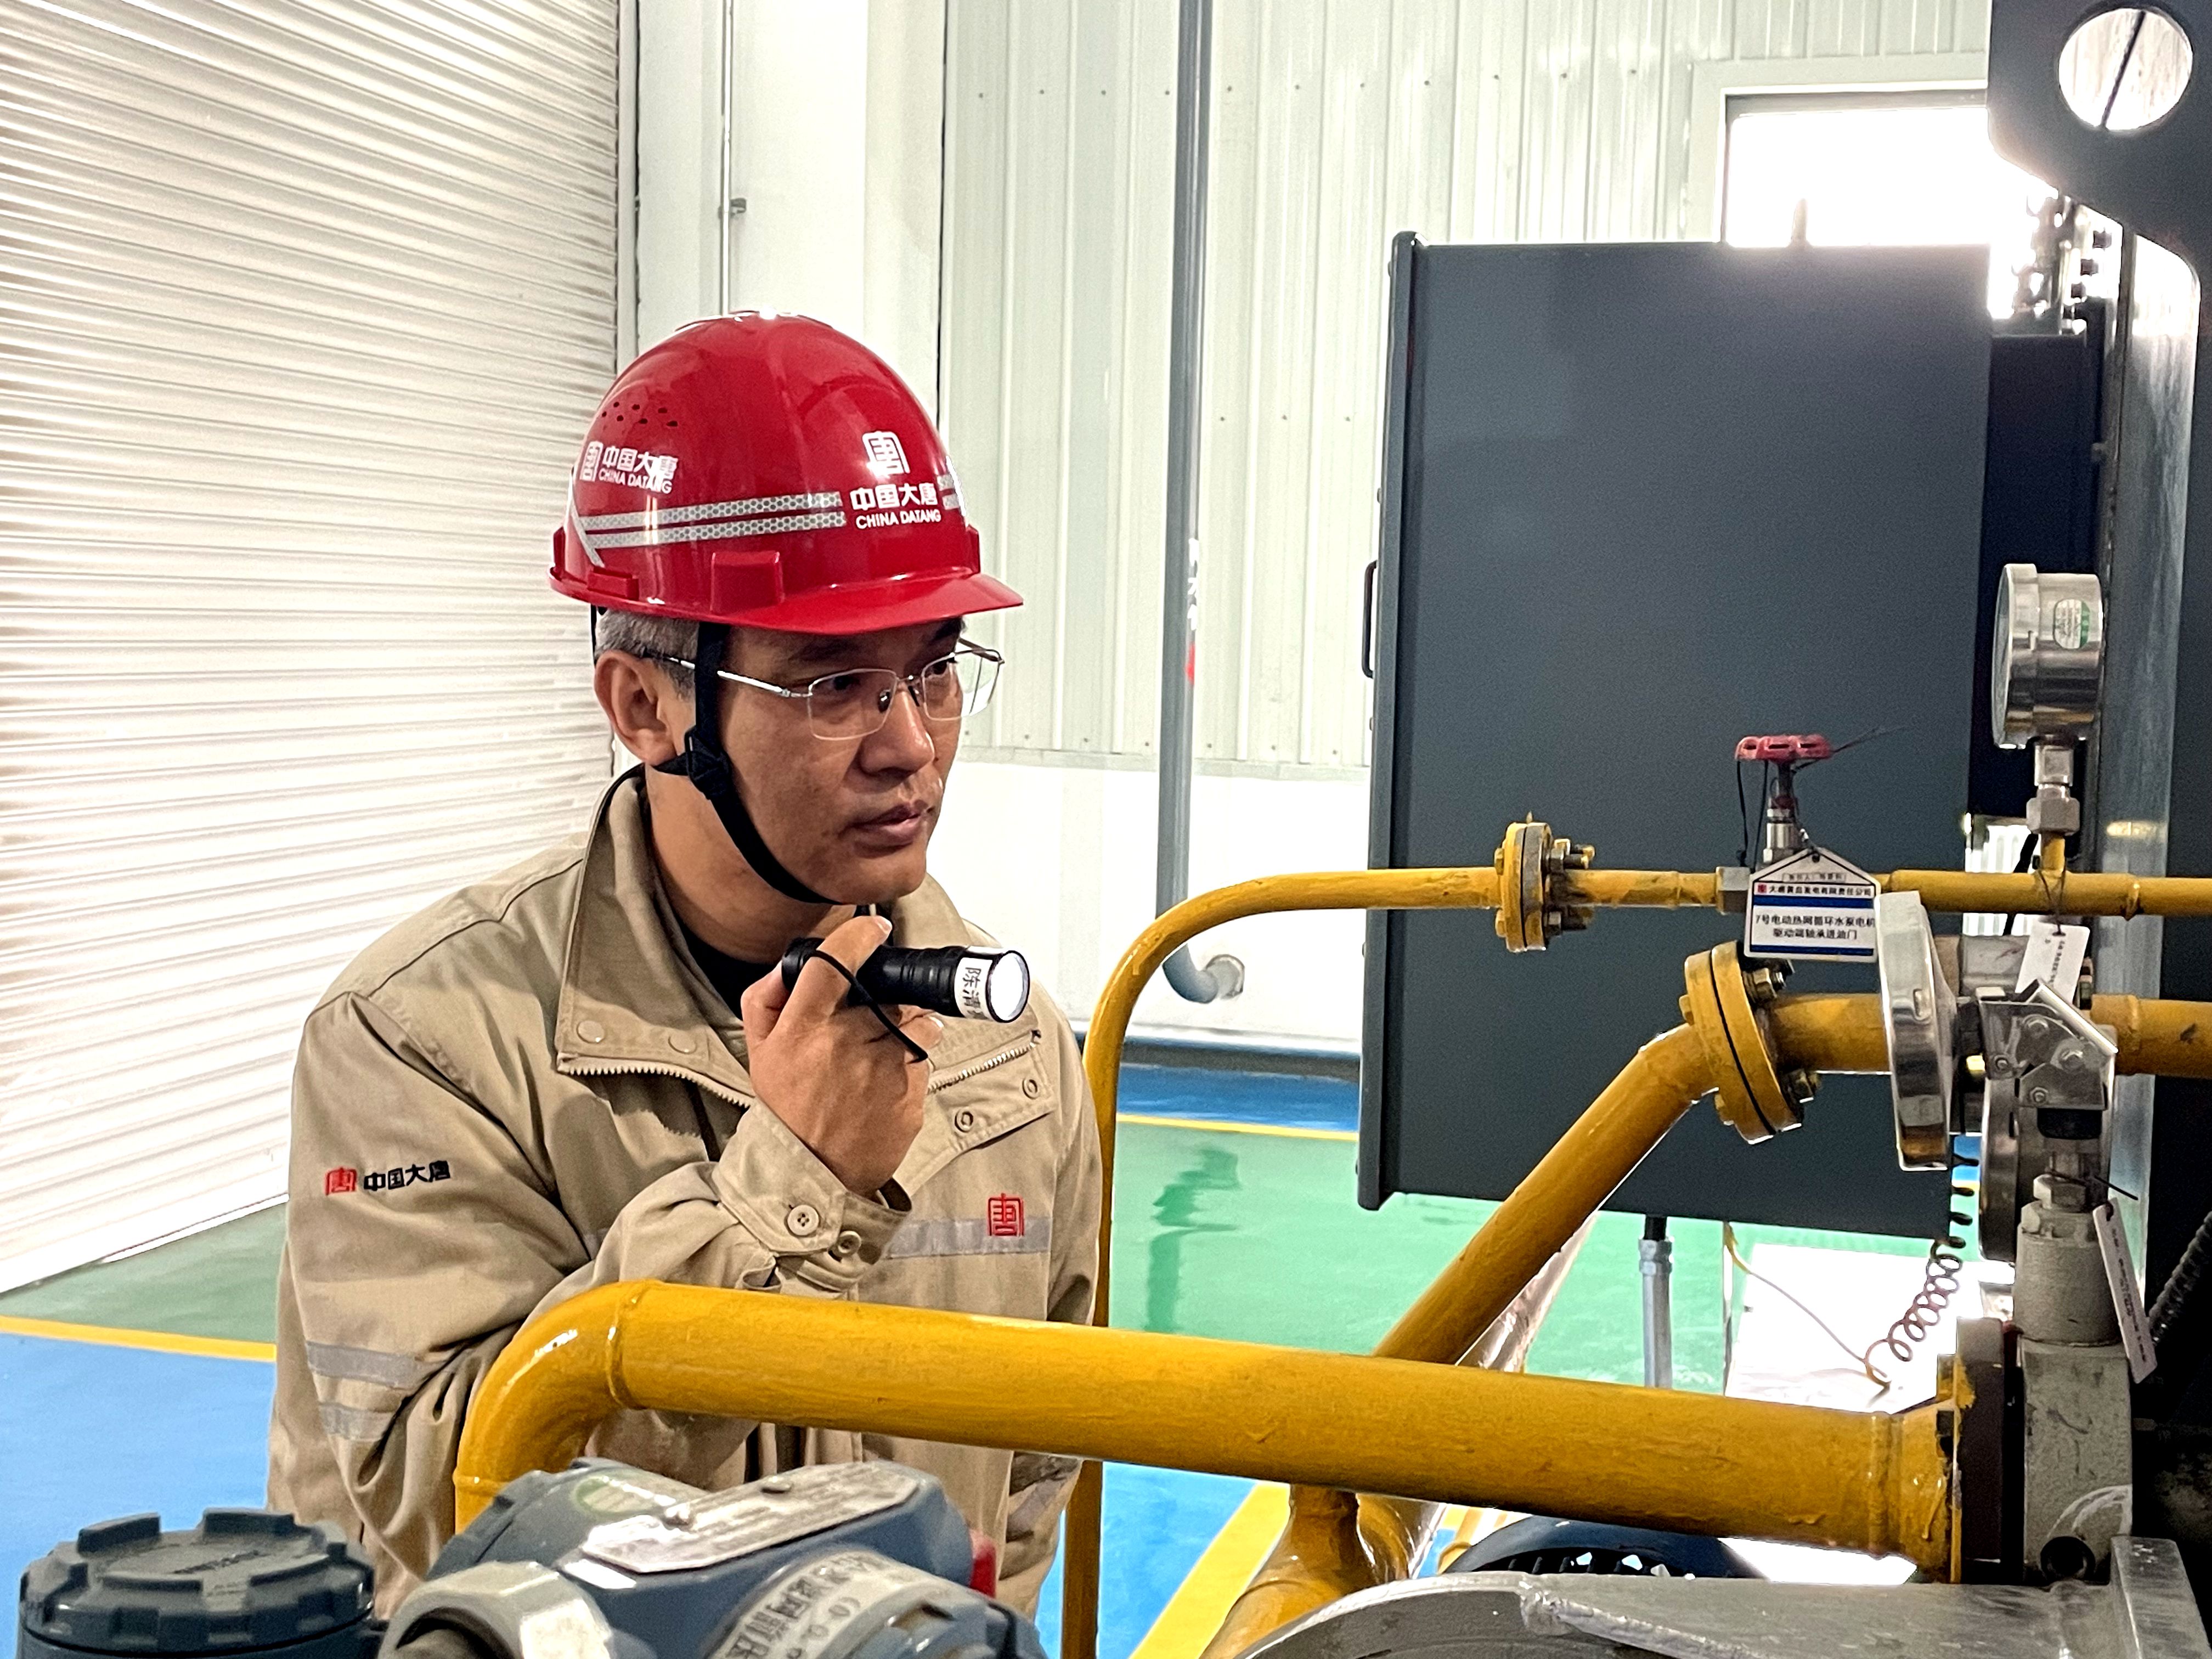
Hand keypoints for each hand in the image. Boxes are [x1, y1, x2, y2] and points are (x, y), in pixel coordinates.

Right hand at [740, 915, 943, 1196]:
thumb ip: (767, 998)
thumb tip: (794, 962)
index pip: (834, 961)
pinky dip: (912, 1060)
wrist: (814, 1172)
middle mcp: (846, 1044)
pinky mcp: (912, 1094)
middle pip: (888, 991)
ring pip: (917, 1021)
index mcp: (803, 1029)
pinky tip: (886, 1080)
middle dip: (886, 996)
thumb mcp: (759, 1051)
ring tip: (881, 1049)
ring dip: (908, 1025)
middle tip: (871, 1016)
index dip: (859, 935)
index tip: (873, 929)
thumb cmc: (789, 1108)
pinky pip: (924, 1057)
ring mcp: (883, 1069)